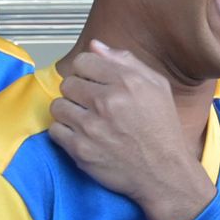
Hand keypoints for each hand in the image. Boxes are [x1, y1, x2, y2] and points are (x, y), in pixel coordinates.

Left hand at [49, 40, 215, 219]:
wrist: (164, 172)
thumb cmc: (162, 129)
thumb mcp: (156, 86)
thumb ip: (126, 62)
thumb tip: (95, 46)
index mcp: (126, 82)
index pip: (83, 61)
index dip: (87, 72)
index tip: (94, 83)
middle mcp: (107, 102)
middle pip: (68, 83)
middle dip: (78, 93)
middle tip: (92, 105)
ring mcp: (91, 127)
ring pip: (58, 106)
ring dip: (69, 112)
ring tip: (87, 121)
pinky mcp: (80, 150)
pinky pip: (55, 130)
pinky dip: (65, 133)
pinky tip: (82, 136)